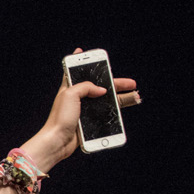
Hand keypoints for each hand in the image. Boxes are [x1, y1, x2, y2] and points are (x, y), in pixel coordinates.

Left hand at [22, 49, 139, 169]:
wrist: (58, 141)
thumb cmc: (60, 118)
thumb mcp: (70, 94)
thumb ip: (86, 87)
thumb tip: (102, 91)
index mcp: (70, 88)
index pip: (74, 72)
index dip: (79, 62)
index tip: (83, 51)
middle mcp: (78, 98)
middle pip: (100, 86)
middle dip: (116, 83)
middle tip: (131, 83)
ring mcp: (85, 110)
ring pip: (107, 101)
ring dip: (121, 98)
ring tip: (135, 96)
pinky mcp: (89, 122)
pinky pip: (106, 114)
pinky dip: (117, 111)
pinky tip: (126, 109)